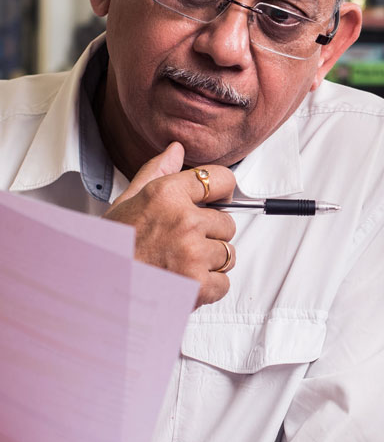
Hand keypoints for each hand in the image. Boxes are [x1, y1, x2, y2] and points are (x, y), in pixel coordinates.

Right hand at [104, 142, 236, 306]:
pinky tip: (182, 282)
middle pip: (226, 222)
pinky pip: (223, 283)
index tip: (218, 199)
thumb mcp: (126, 202)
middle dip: (209, 234)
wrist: (98, 291)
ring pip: (227, 254)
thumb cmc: (111, 251)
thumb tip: (175, 150)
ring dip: (208, 263)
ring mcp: (192, 253)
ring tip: (178, 264)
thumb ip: (155, 172)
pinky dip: (208, 288)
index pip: (220, 179)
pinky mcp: (198, 284)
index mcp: (166, 195)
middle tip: (180, 244)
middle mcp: (183, 221)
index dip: (222, 191)